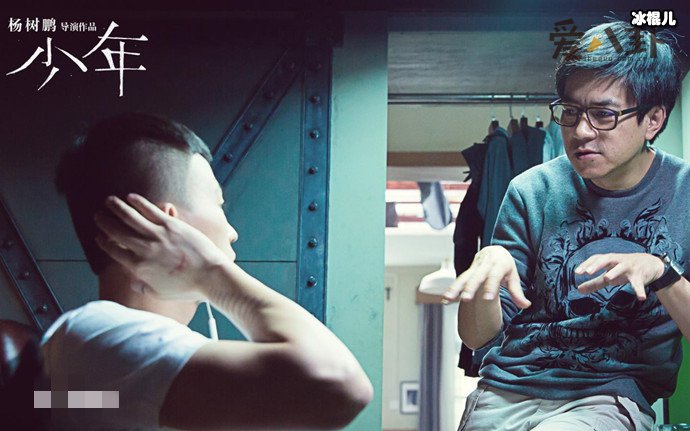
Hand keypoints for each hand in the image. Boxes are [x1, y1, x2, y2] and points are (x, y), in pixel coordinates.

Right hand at [93, 193, 229, 299]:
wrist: (211, 276)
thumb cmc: (188, 287)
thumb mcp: (161, 293)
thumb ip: (144, 287)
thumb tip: (134, 284)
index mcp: (139, 267)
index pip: (115, 252)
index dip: (104, 243)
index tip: (99, 237)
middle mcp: (144, 249)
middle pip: (118, 232)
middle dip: (105, 222)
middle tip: (98, 215)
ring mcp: (157, 235)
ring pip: (130, 217)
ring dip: (117, 208)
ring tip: (109, 201)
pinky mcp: (171, 225)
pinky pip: (150, 210)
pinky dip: (139, 202)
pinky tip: (131, 197)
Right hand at [442, 245, 531, 308]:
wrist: (495, 250)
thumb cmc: (505, 265)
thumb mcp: (514, 276)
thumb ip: (517, 292)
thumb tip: (526, 305)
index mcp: (499, 263)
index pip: (494, 276)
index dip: (491, 286)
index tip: (487, 299)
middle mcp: (485, 264)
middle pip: (477, 276)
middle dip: (470, 287)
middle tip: (465, 299)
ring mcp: (475, 267)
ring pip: (464, 277)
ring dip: (455, 288)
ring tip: (447, 299)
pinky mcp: (468, 271)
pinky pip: (459, 279)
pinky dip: (452, 288)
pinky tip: (445, 299)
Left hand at [575, 253, 664, 300]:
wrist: (650, 264)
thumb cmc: (624, 269)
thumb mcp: (609, 275)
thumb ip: (594, 282)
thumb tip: (578, 289)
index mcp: (609, 260)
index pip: (596, 258)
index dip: (586, 264)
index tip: (577, 272)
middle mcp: (618, 261)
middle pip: (607, 258)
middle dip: (597, 264)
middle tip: (588, 272)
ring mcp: (630, 267)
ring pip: (621, 267)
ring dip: (614, 272)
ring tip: (607, 278)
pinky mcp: (640, 276)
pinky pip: (639, 283)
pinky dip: (640, 290)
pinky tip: (641, 298)